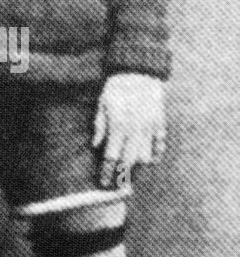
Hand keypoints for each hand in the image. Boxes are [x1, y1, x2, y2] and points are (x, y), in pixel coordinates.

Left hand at [92, 73, 166, 189]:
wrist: (139, 70)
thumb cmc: (116, 87)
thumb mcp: (102, 104)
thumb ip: (100, 126)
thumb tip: (96, 145)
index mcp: (118, 126)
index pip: (111, 157)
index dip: (107, 172)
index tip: (103, 183)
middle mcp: (135, 130)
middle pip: (129, 161)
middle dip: (122, 176)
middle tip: (117, 186)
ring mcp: (149, 127)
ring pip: (146, 157)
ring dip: (139, 168)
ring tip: (132, 176)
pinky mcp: (160, 122)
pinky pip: (160, 144)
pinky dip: (156, 153)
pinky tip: (151, 160)